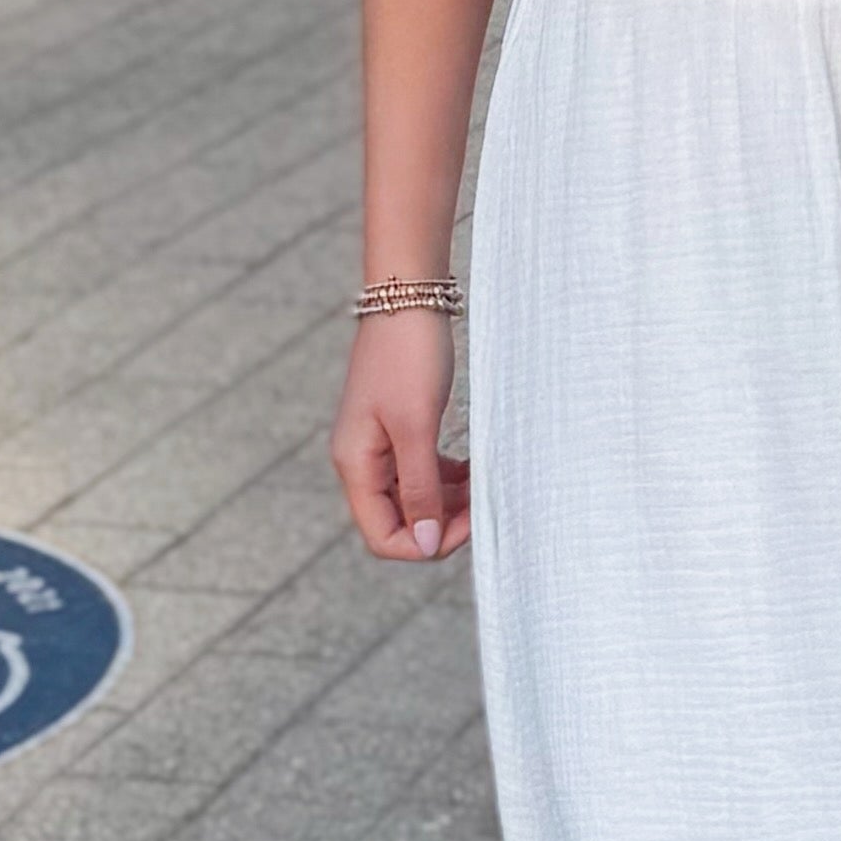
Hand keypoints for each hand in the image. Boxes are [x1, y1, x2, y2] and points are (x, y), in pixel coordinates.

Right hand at [332, 312, 472, 561]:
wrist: (407, 296)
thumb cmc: (408, 356)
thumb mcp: (417, 426)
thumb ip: (420, 487)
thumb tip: (424, 543)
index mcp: (356, 465)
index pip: (383, 536)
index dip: (425, 543)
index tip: (468, 524)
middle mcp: (361, 462)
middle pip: (400, 522)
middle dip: (442, 522)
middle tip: (484, 504)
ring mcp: (379, 447)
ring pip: (415, 499)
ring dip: (449, 502)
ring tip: (483, 484)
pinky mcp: (398, 430)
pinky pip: (422, 473)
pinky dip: (448, 479)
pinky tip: (473, 469)